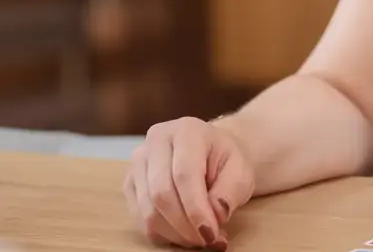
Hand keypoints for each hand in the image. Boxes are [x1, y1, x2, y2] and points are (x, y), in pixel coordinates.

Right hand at [122, 116, 255, 247]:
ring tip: (199, 238)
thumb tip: (215, 214)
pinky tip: (183, 233)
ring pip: (148, 210)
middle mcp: (156, 141)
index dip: (196, 209)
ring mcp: (138, 162)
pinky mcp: (131, 183)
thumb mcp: (241, 172)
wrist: (212, 153)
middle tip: (208, 240)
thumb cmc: (226, 162)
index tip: (211, 234)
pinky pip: (140, 218)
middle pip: (161, 193)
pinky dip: (163, 234)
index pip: (184, 174)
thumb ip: (230, 192)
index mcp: (186, 131)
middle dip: (185, 226)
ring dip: (175, 234)